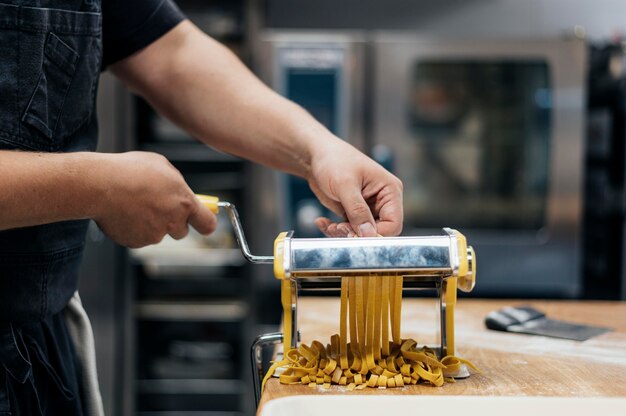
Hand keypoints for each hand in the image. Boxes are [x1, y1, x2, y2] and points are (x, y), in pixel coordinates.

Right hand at [92, 152, 215, 247]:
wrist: (100, 185)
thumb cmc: (130, 171)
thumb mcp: (162, 166)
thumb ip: (176, 182)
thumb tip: (179, 190)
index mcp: (184, 202)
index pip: (207, 223)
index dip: (206, 223)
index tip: (203, 221)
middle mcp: (173, 221)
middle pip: (182, 231)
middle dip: (174, 222)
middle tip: (158, 207)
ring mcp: (154, 235)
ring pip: (158, 233)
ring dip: (151, 223)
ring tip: (134, 203)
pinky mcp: (136, 242)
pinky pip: (140, 237)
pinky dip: (134, 229)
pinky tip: (124, 212)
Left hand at [308, 141, 402, 236]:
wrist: (316, 156)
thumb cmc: (334, 160)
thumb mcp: (345, 185)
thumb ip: (357, 210)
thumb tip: (368, 234)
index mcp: (390, 190)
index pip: (393, 223)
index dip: (376, 234)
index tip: (355, 235)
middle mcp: (382, 201)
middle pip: (378, 231)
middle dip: (357, 235)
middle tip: (337, 229)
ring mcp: (368, 208)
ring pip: (362, 234)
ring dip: (344, 234)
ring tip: (329, 226)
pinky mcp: (354, 213)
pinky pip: (349, 230)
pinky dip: (335, 230)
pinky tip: (322, 222)